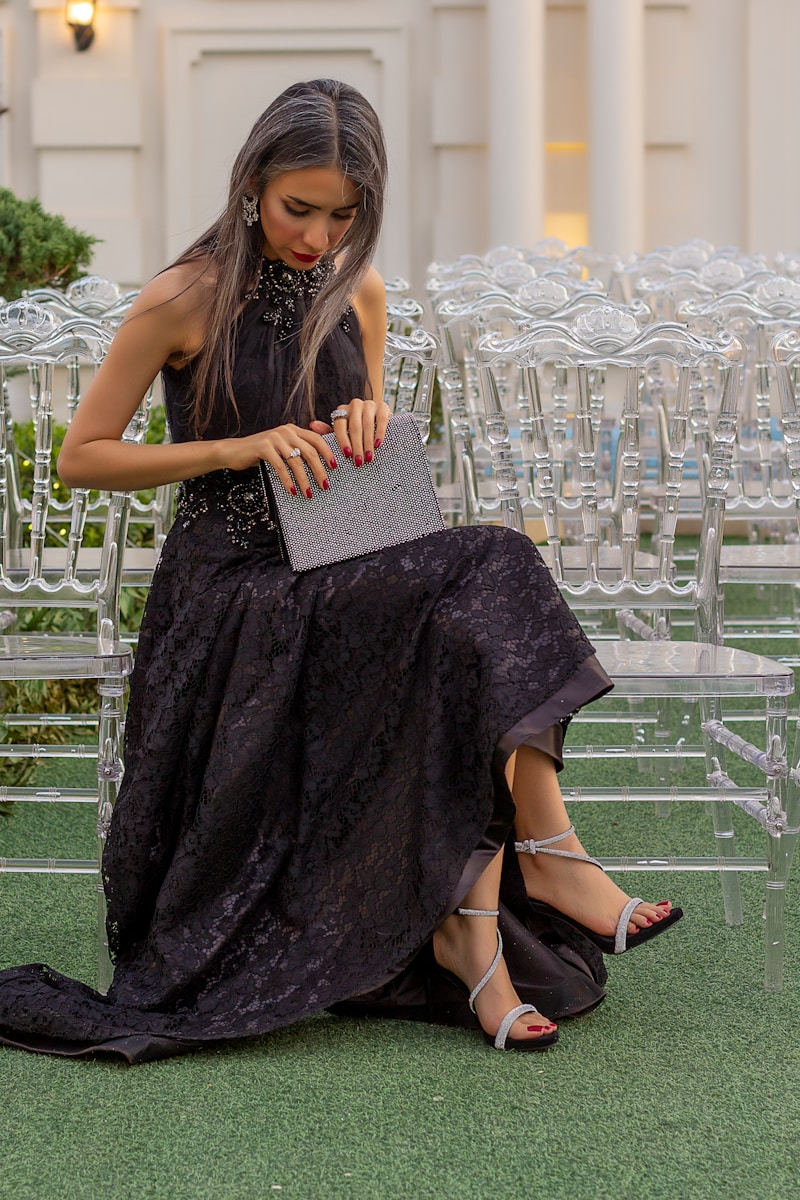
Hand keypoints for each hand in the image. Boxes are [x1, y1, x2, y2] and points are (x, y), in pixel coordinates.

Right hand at [220, 424, 337, 496]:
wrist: (235, 451)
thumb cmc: (261, 454)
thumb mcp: (282, 448)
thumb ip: (297, 450)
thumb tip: (320, 466)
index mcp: (293, 429)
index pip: (316, 438)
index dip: (328, 452)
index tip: (335, 467)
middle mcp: (286, 431)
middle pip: (310, 451)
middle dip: (319, 470)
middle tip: (325, 486)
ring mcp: (274, 438)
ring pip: (296, 461)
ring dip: (304, 480)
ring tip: (309, 493)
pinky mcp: (264, 447)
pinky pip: (281, 467)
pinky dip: (288, 480)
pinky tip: (292, 491)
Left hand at [309, 397, 390, 466]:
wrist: (376, 419)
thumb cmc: (356, 430)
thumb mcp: (342, 432)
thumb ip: (327, 431)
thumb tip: (312, 425)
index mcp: (342, 410)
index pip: (340, 425)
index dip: (343, 441)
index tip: (347, 455)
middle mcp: (354, 405)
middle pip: (355, 427)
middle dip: (357, 446)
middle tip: (358, 462)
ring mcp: (369, 404)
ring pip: (368, 425)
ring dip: (368, 443)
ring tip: (369, 458)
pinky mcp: (383, 406)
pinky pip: (381, 420)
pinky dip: (379, 433)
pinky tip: (378, 445)